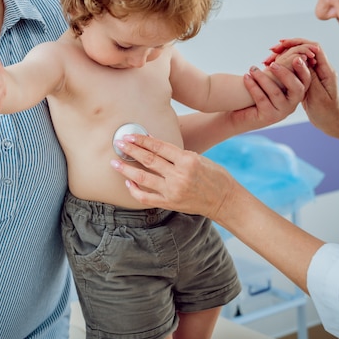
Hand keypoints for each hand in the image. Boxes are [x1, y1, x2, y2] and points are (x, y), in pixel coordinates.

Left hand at [110, 134, 234, 219]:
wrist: (224, 200)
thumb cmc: (214, 175)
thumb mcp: (198, 158)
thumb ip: (175, 152)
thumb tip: (152, 141)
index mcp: (187, 160)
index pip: (159, 147)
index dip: (142, 140)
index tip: (129, 135)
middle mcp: (179, 175)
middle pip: (149, 160)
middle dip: (131, 151)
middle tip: (118, 143)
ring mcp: (173, 191)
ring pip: (143, 178)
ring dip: (126, 170)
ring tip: (114, 163)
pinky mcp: (170, 203)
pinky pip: (146, 198)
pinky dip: (135, 191)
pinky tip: (128, 183)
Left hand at [227, 54, 310, 132]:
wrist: (239, 113)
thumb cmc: (257, 93)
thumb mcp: (271, 80)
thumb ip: (280, 68)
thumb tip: (293, 50)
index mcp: (295, 93)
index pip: (305, 80)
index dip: (303, 69)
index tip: (295, 58)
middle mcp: (292, 104)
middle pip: (297, 88)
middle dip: (286, 74)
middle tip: (272, 64)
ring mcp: (281, 112)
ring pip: (276, 92)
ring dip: (262, 78)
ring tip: (252, 69)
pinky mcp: (268, 117)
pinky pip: (262, 99)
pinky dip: (253, 86)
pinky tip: (246, 77)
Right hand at [266, 38, 338, 134]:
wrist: (331, 122)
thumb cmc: (326, 112)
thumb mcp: (318, 95)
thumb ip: (310, 77)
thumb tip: (301, 59)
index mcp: (326, 71)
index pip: (314, 47)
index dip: (298, 43)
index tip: (282, 45)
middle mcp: (320, 69)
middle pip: (304, 49)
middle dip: (288, 47)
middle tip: (271, 50)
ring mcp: (313, 74)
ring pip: (297, 57)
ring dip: (283, 55)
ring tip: (267, 59)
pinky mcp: (307, 80)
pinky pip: (294, 67)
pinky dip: (283, 65)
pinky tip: (271, 68)